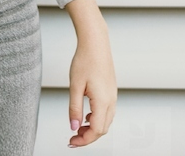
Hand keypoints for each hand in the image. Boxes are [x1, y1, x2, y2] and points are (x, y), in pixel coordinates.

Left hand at [68, 25, 115, 147]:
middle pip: (103, 129)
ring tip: (78, 127)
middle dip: (88, 137)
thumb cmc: (85, 60)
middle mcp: (111, 100)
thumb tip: (74, 127)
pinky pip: (107, 112)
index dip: (84, 140)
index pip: (96, 130)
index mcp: (103, 101)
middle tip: (73, 137)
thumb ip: (74, 109)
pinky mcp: (111, 91)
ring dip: (93, 128)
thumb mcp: (75, 86)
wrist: (96, 43)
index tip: (71, 141)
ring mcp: (113, 96)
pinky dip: (97, 118)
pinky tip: (86, 115)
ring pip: (106, 121)